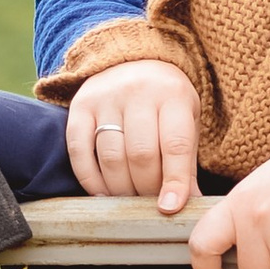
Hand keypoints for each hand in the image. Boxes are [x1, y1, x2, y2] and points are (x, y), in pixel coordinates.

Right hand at [67, 57, 201, 213]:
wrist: (133, 60)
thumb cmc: (165, 102)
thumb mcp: (186, 123)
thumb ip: (186, 164)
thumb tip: (190, 207)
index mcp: (173, 95)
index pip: (175, 145)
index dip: (173, 180)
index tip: (170, 207)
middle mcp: (138, 92)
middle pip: (140, 154)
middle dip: (146, 189)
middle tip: (150, 204)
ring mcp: (106, 97)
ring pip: (110, 156)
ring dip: (120, 188)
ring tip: (129, 201)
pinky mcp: (80, 106)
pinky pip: (79, 150)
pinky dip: (90, 179)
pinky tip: (102, 193)